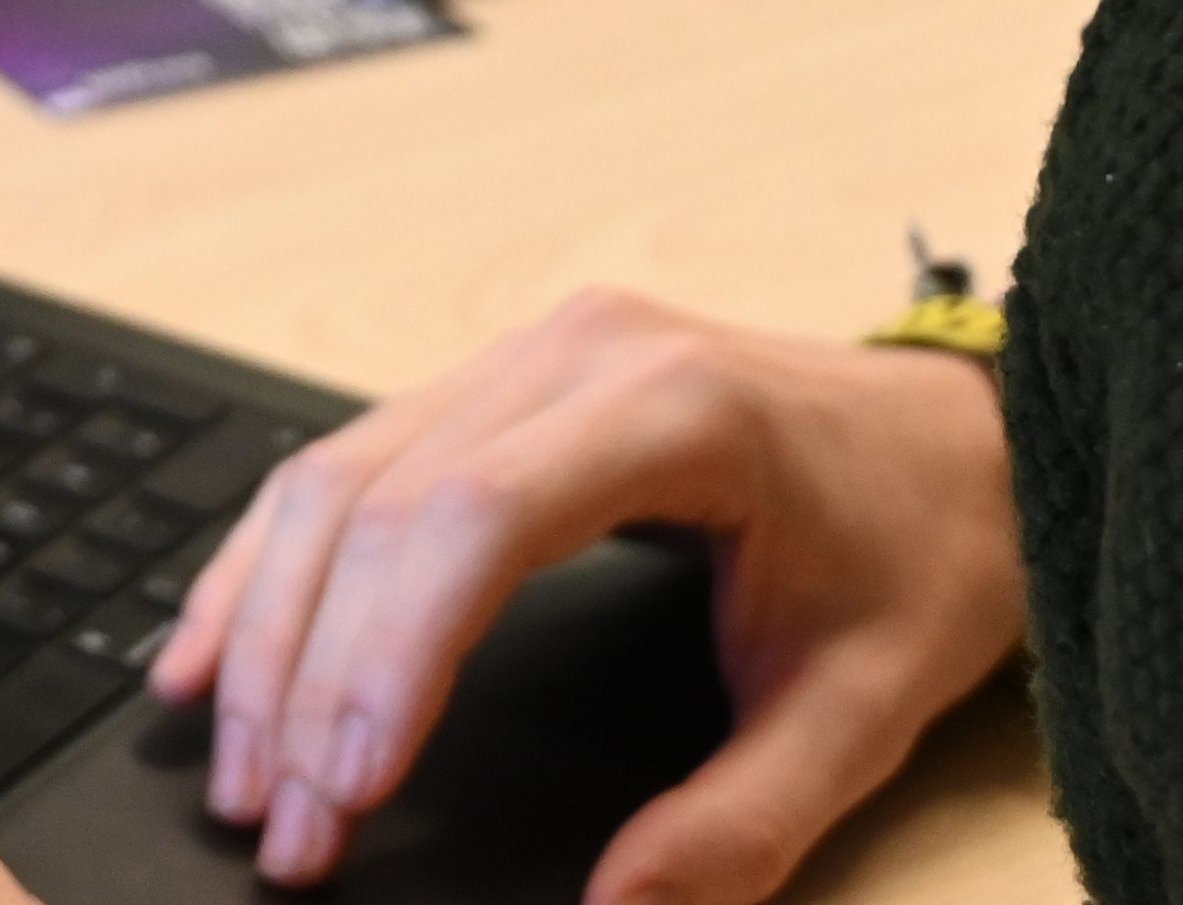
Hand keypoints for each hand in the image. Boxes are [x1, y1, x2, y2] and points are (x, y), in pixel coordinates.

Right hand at [150, 288, 1021, 903]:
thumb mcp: (864, 710)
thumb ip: (740, 825)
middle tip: (279, 828)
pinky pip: (349, 461)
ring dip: (265, 627)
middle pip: (378, 503)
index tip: (346, 789)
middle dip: (304, 676)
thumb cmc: (924, 553)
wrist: (969, 434)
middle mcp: (574, 354)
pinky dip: (272, 564)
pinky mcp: (498, 378)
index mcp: (672, 409)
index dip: (386, 658)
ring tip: (237, 771)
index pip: (472, 522)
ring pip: (336, 477)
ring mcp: (526, 353)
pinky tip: (213, 650)